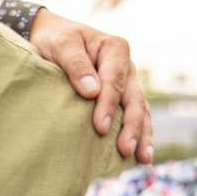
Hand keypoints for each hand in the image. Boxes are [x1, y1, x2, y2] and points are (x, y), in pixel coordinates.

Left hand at [29, 11, 155, 164]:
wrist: (54, 35)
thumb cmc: (56, 39)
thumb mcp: (61, 45)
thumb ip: (75, 65)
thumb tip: (92, 91)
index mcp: (115, 49)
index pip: (114, 81)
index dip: (109, 105)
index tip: (101, 128)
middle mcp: (126, 67)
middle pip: (134, 99)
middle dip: (132, 127)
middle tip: (125, 150)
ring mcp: (127, 82)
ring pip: (140, 110)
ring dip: (142, 135)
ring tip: (142, 159)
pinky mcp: (122, 96)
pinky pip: (136, 116)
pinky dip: (139, 134)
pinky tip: (140, 155)